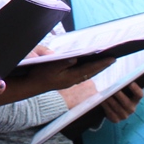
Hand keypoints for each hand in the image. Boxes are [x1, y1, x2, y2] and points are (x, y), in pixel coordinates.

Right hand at [0, 56, 115, 106]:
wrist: (30, 85)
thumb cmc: (38, 73)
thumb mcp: (48, 66)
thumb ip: (61, 62)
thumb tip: (74, 58)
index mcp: (70, 77)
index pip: (90, 69)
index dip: (101, 63)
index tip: (112, 58)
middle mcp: (72, 80)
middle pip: (92, 72)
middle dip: (102, 66)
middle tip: (114, 59)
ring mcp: (70, 81)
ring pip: (88, 74)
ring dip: (97, 68)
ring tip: (106, 61)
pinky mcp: (66, 81)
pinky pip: (82, 75)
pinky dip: (89, 70)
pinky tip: (91, 66)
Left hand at [101, 83, 143, 122]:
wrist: (110, 104)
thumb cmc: (117, 92)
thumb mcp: (121, 87)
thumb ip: (121, 81)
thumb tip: (118, 72)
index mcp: (135, 99)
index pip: (139, 95)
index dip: (136, 89)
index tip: (131, 83)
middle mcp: (132, 108)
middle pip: (127, 103)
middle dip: (120, 96)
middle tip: (113, 89)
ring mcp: (124, 115)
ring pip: (118, 108)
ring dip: (111, 101)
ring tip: (105, 94)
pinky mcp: (116, 119)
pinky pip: (111, 114)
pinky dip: (106, 107)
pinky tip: (102, 101)